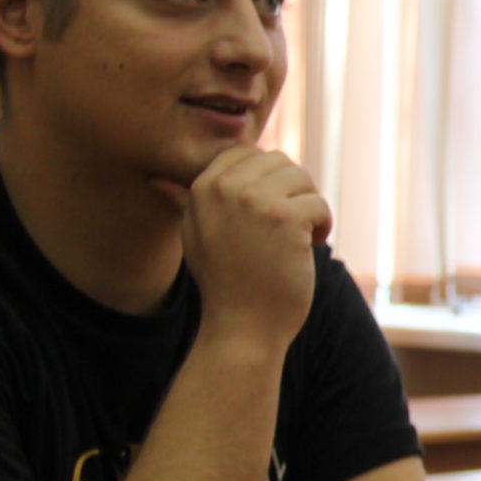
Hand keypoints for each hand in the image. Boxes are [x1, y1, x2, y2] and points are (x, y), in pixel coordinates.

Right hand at [158, 146, 330, 353]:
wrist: (242, 328)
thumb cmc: (224, 284)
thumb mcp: (193, 238)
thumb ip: (185, 203)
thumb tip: (157, 180)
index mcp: (202, 188)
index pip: (245, 152)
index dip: (267, 177)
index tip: (271, 211)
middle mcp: (225, 188)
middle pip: (278, 161)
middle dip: (292, 191)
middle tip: (291, 226)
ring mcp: (256, 201)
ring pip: (302, 179)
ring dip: (309, 207)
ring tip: (301, 238)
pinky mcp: (285, 218)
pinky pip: (318, 203)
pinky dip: (322, 225)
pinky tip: (311, 247)